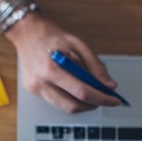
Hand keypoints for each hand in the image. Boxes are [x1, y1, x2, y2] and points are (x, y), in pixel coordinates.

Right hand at [7, 13, 121, 112]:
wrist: (27, 32)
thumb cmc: (53, 36)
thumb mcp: (79, 45)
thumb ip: (95, 66)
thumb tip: (110, 85)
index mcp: (52, 68)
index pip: (82, 92)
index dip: (102, 98)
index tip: (114, 100)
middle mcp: (41, 82)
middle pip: (73, 105)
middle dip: (93, 104)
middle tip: (105, 98)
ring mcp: (35, 88)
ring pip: (65, 108)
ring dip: (82, 104)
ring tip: (92, 94)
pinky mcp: (33, 91)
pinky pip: (56, 102)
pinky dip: (70, 99)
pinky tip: (75, 90)